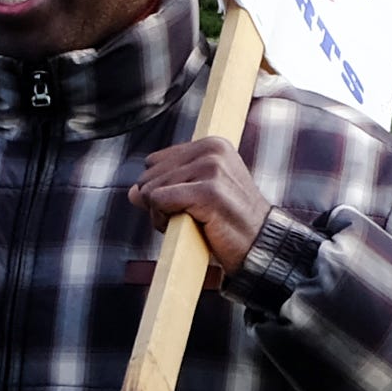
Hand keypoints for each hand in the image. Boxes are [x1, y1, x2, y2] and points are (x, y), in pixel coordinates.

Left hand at [131, 139, 271, 261]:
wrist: (259, 246)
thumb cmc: (227, 223)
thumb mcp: (195, 197)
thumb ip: (164, 187)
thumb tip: (132, 192)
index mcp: (212, 144)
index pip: (154, 162)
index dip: (162, 189)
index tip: (188, 204)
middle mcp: (212, 150)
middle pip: (148, 175)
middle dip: (159, 203)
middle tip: (191, 217)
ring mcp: (211, 169)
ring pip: (150, 190)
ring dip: (162, 215)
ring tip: (193, 222)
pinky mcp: (207, 191)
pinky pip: (158, 201)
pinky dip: (162, 220)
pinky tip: (188, 226)